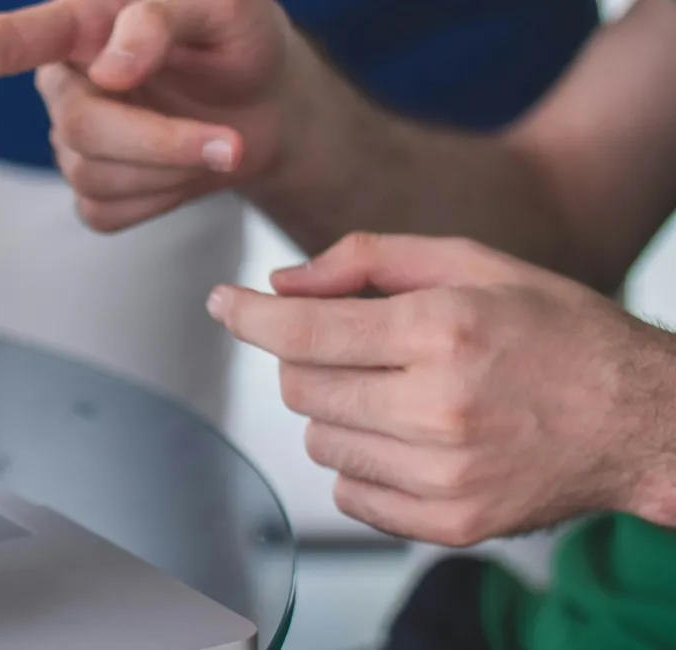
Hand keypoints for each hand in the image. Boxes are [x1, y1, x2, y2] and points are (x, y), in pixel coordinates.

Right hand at [0, 0, 301, 231]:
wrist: (270, 106)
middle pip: (79, 127)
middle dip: (159, 141)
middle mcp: (63, 82)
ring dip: (172, 168)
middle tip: (232, 142)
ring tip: (222, 141)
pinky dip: (163, 200)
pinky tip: (185, 171)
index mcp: (80, 24)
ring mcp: (72, 142)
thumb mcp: (224, 8)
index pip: (5, 42)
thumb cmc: (239, 40)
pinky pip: (108, 213)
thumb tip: (110, 67)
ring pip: (95, 176)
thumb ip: (162, 19)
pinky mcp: (94, 192)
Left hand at [207, 233, 675, 545]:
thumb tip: (280, 285)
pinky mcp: (450, 524)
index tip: (223, 303)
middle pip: (301, 387)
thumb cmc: (557, 332)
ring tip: (400, 393)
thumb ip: (367, 260)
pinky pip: (350, 494)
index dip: (248, 316)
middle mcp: (440, 407)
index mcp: (443, 331)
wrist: (642, 420)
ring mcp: (444, 475)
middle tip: (358, 347)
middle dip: (309, 359)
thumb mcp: (473, 264)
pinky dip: (362, 465)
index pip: (303, 332)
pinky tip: (410, 438)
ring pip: (319, 441)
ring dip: (338, 412)